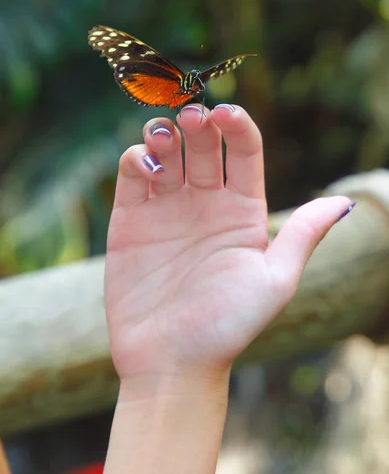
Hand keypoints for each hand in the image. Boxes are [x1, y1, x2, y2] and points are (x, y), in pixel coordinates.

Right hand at [104, 104, 353, 382]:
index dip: (237, 126)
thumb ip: (301, 237)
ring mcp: (165, 212)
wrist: (169, 361)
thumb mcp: (272, 282)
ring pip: (164, 153)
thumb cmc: (225, 327)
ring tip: (162, 134)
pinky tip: (144, 166)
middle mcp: (204, 206)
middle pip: (201, 145)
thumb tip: (344, 203)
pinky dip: (135, 160)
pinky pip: (132, 177)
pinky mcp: (129, 222)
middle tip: (190, 117)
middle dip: (197, 122)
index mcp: (242, 213)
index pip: (243, 152)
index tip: (226, 113)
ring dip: (163, 134)